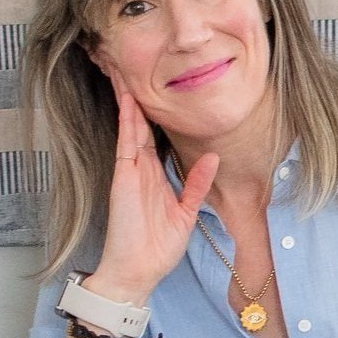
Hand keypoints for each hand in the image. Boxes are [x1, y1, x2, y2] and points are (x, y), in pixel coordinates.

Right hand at [87, 68, 218, 303]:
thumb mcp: (186, 213)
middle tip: (134, 66)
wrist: (137, 272)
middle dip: (136, 97)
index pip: (153, 136)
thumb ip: (197, 185)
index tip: (156, 90)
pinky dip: (127, 121)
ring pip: (130, 126)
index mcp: (154, 175)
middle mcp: (140, 169)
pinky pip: (126, 143)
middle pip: (138, 123)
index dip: (153, 113)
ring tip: (126, 70)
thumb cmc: (156, 248)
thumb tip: (214, 159)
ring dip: (129, 99)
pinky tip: (129, 100)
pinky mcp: (124, 177)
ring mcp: (130, 171)